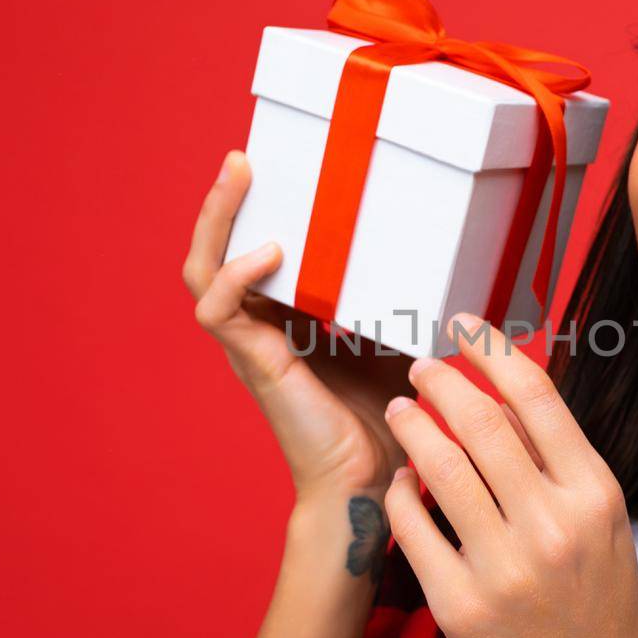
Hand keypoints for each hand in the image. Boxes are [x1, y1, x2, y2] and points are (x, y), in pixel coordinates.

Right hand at [183, 149, 414, 498]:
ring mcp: (249, 345)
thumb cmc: (388, 417)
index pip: (248, 252)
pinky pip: (219, 311)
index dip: (251, 210)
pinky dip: (236, 275)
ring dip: (215, 221)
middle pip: (211, 252)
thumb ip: (399, 300)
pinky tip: (268, 253)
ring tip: (239, 178)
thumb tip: (436, 255)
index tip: (277, 165)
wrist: (374, 480)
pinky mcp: (255, 363)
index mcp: (282, 319)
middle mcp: (256, 328)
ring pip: (202, 271)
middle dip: (222, 202)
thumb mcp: (396, 338)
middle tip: (242, 158)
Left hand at [379, 313, 637, 637]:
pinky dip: (401, 493)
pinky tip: (401, 481)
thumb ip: (562, 466)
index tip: (462, 325)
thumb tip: (507, 399)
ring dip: (412, 426)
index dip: (491, 349)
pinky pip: (413, 527)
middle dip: (439, 380)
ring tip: (402, 411)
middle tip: (419, 367)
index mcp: (595, 497)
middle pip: (480, 422)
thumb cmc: (601, 614)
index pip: (537, 397)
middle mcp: (553, 526)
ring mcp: (504, 568)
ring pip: (438, 466)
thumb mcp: (605, 530)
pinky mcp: (460, 605)